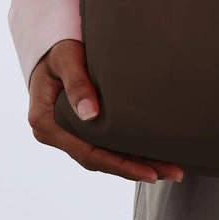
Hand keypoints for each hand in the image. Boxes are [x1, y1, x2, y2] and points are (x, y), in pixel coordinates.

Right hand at [27, 39, 184, 183]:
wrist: (50, 46)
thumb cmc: (58, 49)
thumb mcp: (65, 59)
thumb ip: (77, 84)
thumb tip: (90, 115)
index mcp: (46, 123)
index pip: (87, 153)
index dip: (120, 166)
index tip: (149, 172)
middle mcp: (56, 134)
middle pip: (99, 160)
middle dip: (136, 170)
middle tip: (172, 173)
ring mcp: (68, 134)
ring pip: (104, 157)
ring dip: (136, 165)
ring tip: (170, 169)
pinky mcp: (80, 129)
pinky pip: (105, 146)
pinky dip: (128, 152)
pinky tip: (153, 156)